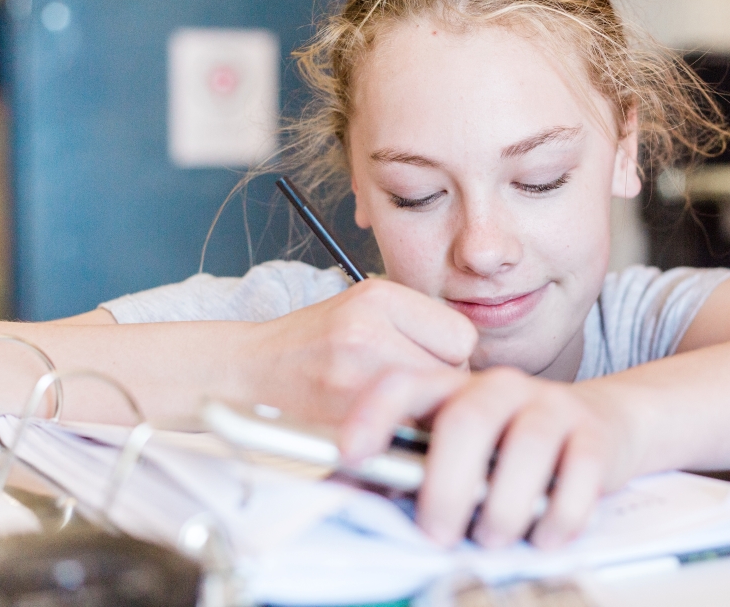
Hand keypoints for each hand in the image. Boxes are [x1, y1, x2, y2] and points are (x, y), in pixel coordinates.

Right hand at [256, 279, 476, 422]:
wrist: (250, 371)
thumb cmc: (315, 343)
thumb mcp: (365, 308)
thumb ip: (419, 325)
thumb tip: (479, 371)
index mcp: (379, 296)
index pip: (462, 336)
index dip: (447, 355)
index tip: (421, 361)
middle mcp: (368, 329)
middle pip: (454, 373)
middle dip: (437, 386)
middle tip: (403, 389)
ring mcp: (355, 374)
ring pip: (433, 406)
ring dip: (421, 413)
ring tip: (387, 406)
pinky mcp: (343, 415)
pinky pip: (405, 433)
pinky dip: (399, 434)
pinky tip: (376, 424)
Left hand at [339, 366, 635, 549]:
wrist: (604, 423)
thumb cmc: (510, 448)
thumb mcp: (454, 453)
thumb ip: (403, 472)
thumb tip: (342, 498)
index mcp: (453, 389)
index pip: (405, 384)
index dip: (374, 415)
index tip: (350, 455)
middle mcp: (500, 388)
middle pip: (466, 419)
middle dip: (447, 484)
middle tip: (438, 532)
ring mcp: (550, 406)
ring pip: (526, 445)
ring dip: (504, 505)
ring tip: (493, 538)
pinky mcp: (594, 434)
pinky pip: (580, 472)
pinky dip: (560, 514)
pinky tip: (545, 536)